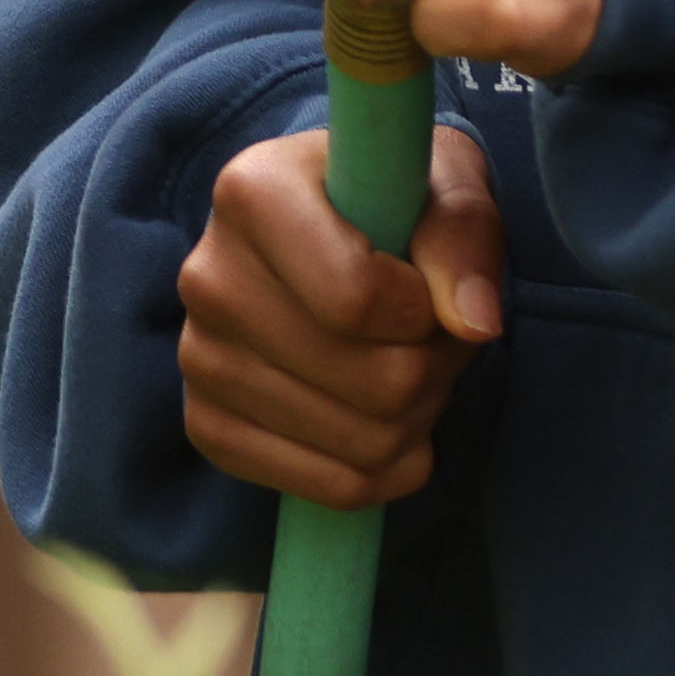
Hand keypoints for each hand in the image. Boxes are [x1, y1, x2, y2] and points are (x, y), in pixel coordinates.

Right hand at [186, 112, 503, 504]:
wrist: (329, 232)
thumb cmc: (394, 202)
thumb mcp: (446, 186)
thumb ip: (464, 238)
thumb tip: (475, 324)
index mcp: (252, 192)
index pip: (356, 299)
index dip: (425, 312)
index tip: (429, 288)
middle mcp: (208, 276)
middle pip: (375, 384)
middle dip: (434, 371)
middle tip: (433, 338)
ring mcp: (199, 357)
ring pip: (363, 444)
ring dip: (417, 420)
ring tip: (408, 369)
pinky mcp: (206, 423)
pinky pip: (329, 488)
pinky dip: (384, 472)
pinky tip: (388, 426)